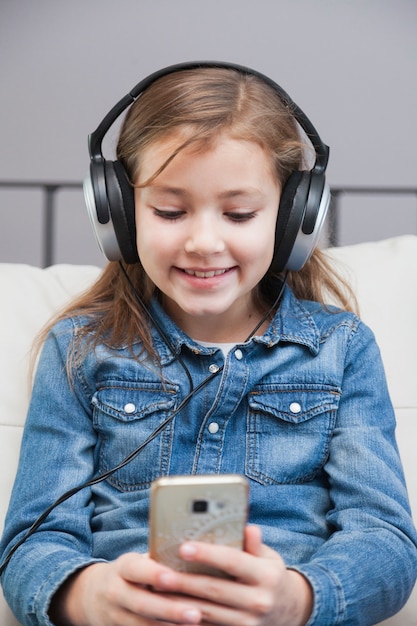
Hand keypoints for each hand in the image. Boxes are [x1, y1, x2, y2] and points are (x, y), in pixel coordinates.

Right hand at [48, 552, 201, 625]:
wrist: (92, 597)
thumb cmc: (128, 574)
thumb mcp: (136, 562)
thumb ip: (158, 560)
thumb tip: (194, 554)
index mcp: (123, 568)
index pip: (136, 569)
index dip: (153, 574)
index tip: (173, 578)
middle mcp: (115, 592)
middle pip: (142, 603)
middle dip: (169, 610)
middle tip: (195, 613)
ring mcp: (115, 616)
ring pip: (142, 625)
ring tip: (194, 625)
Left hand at [153, 525, 312, 625]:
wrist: (288, 612)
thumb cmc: (270, 576)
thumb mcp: (268, 558)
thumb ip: (254, 544)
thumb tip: (248, 527)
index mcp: (266, 576)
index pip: (232, 561)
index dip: (207, 554)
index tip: (183, 547)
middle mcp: (259, 601)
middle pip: (214, 589)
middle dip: (184, 582)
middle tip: (159, 574)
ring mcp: (248, 623)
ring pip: (207, 612)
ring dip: (179, 603)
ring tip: (157, 591)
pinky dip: (187, 619)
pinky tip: (169, 610)